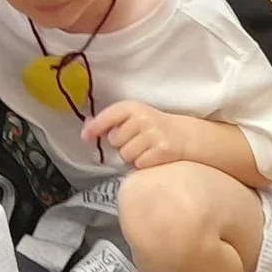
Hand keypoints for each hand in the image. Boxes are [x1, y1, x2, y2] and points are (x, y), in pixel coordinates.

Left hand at [81, 100, 198, 168]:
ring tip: (145, 149)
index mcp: (132, 107)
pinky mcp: (162, 150)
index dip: (94, 128)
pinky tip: (153, 156)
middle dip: (122, 144)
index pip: (107, 116)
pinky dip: (143, 163)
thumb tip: (86, 127)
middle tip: (136, 141)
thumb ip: (110, 121)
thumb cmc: (154, 127)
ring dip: (133, 156)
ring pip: (125, 154)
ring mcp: (152, 134)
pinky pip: (139, 164)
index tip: (85, 137)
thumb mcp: (133, 117)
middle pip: (114, 141)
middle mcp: (142, 118)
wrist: (185, 135)